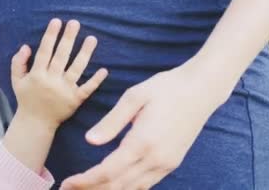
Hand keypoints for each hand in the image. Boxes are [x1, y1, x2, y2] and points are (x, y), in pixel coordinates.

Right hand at [11, 18, 107, 129]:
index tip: (57, 21)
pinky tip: (104, 69)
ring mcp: (65, 91)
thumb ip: (18, 62)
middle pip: (62, 56)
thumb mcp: (16, 80)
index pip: (45, 51)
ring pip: (77, 69)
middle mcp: (51, 81)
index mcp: (37, 75)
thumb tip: (26, 46)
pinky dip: (96, 80)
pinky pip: (87, 89)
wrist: (36, 123)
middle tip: (75, 23)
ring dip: (85, 53)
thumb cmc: (26, 98)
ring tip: (92, 38)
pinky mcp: (75, 100)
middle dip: (68, 38)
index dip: (51, 36)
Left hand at [61, 64, 219, 189]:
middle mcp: (156, 159)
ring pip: (132, 189)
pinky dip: (126, 188)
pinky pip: (145, 184)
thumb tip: (89, 141)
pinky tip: (111, 185)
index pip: (108, 171)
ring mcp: (166, 164)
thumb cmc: (165, 88)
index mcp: (142, 142)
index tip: (67, 183)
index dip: (85, 181)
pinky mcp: (172, 163)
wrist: (202, 89)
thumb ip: (111, 122)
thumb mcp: (134, 97)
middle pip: (118, 186)